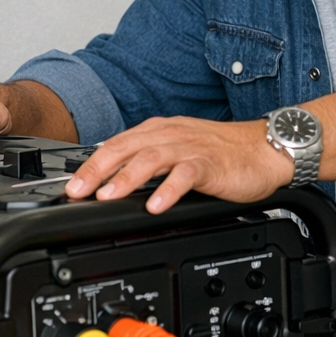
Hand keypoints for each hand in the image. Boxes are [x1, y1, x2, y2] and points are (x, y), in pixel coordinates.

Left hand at [64, 116, 293, 213]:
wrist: (264, 149)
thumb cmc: (221, 154)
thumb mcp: (177, 152)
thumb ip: (148, 162)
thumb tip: (113, 182)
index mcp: (158, 131)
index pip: (116, 144)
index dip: (90, 165)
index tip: (71, 187)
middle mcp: (170, 135)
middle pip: (126, 148)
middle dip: (97, 171)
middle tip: (77, 192)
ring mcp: (190, 148)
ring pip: (151, 159)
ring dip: (126, 178)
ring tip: (108, 196)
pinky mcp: (211, 164)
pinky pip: (186, 175)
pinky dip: (169, 190)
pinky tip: (156, 205)